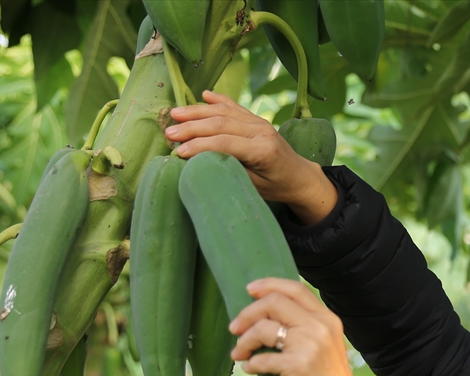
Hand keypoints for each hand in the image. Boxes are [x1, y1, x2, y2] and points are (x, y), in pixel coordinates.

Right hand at [166, 90, 336, 224]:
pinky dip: (218, 100)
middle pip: (221, 123)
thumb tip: (199, 161)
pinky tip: (204, 94)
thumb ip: (231, 170)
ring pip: (225, 112)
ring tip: (176, 114)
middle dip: (192, 127)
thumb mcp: (254, 187)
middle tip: (169, 132)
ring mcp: (260, 122)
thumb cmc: (276, 187)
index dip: (200, 146)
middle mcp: (262, 131)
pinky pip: (234, 107)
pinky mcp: (257, 119)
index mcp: (263, 150)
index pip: (225, 143)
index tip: (178, 151)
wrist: (300, 177)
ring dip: (198, 111)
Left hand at [230, 278, 365, 375]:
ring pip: (264, 328)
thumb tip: (262, 315)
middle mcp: (319, 326)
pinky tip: (250, 369)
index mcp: (326, 317)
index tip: (249, 290)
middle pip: (274, 302)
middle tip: (234, 328)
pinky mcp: (298, 365)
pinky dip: (251, 364)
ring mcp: (309, 344)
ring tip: (239, 353)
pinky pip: (262, 359)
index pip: (295, 289)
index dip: (269, 285)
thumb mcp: (324, 342)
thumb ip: (303, 325)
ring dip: (244, 340)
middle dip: (247, 313)